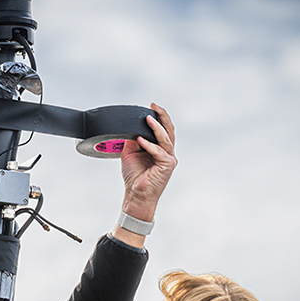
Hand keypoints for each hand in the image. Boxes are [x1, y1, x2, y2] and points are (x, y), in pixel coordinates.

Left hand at [119, 102, 176, 221]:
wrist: (135, 194)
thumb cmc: (134, 176)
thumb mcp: (130, 152)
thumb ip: (133, 139)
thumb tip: (131, 127)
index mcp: (160, 148)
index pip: (163, 128)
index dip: (159, 117)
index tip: (150, 107)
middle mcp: (167, 152)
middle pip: (169, 129)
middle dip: (162, 116)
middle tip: (154, 106)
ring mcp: (169, 158)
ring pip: (165, 138)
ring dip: (156, 127)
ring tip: (148, 118)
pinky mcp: (167, 165)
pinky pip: (159, 151)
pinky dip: (149, 145)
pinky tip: (140, 140)